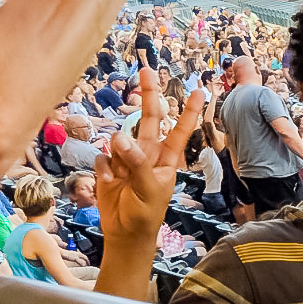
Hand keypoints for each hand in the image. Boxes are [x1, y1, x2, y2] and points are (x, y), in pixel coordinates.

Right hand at [95, 67, 203, 243]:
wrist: (124, 233)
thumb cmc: (146, 214)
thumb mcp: (149, 189)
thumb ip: (137, 162)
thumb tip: (120, 137)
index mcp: (166, 159)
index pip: (179, 130)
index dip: (189, 111)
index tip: (200, 91)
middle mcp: (147, 153)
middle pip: (148, 118)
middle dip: (148, 94)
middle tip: (147, 70)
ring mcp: (126, 158)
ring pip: (118, 140)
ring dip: (118, 155)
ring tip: (122, 178)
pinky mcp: (108, 166)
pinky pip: (102, 158)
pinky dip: (104, 170)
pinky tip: (110, 183)